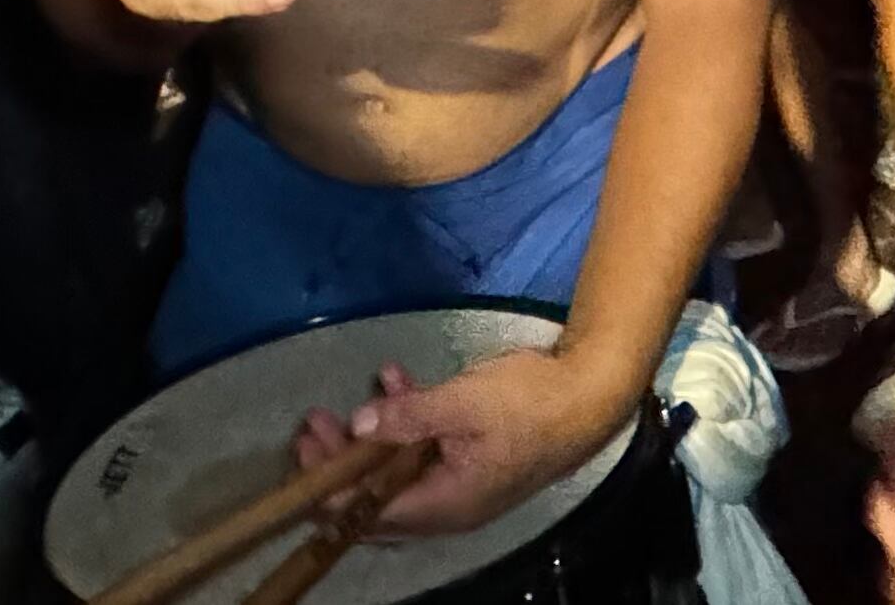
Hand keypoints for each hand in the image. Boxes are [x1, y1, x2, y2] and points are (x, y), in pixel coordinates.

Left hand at [293, 349, 638, 537]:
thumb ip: (408, 416)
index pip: (369, 514)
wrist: (590, 396)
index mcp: (443, 505)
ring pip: (397, 470)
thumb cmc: (527, 404)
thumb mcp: (460, 404)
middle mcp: (447, 505)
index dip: (330, 489)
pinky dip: (405, 419)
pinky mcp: (470, 456)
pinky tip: (393, 378)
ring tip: (339, 405)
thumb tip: (358, 424)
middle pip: (378, 497)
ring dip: (369, 439)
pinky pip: (424, 448)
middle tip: (313, 424)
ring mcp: (460, 481)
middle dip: (342, 463)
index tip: (304, 453)